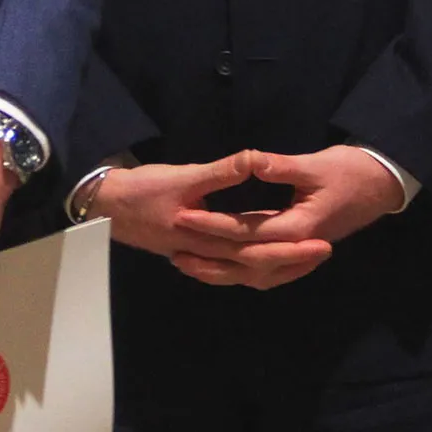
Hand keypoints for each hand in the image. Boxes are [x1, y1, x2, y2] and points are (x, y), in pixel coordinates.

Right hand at [92, 153, 332, 289]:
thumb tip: (255, 159)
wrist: (106, 206)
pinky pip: (228, 269)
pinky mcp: (192, 253)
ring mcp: (198, 257)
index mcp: (206, 237)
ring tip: (305, 260)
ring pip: (242, 272)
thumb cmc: (143, 190)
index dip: (290, 246)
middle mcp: (205, 254)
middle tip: (325, 252)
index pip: (257, 247)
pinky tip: (263, 262)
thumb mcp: (184, 176)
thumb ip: (222, 171)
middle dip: (291, 261)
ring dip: (274, 267)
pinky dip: (250, 268)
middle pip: (256, 265)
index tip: (320, 241)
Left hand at [174, 146, 404, 265]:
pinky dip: (240, 272)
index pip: (245, 231)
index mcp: (297, 226)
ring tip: (187, 264)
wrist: (381, 186)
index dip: (212, 225)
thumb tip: (251, 160)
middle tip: (173, 248)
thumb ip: (280, 166)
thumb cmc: (350, 171)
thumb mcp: (315, 164)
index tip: (183, 216)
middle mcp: (295, 247)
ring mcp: (299, 253)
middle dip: (208, 255)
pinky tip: (222, 267)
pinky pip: (265, 271)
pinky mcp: (300, 251)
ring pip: (254, 274)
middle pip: (244, 261)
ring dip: (221, 272)